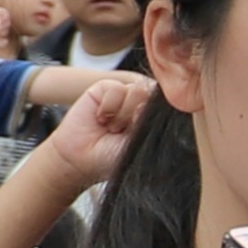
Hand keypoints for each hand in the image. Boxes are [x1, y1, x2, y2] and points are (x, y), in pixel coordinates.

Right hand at [38, 69, 154, 190]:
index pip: (166, 107)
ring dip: (124, 114)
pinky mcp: (106, 88)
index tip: (142, 132)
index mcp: (153, 118)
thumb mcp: (139, 143)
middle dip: (139, 117)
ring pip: (138, 91)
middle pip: (154, 96)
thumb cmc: (111, 157)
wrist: (80, 159)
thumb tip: (157, 101)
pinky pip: (117, 89)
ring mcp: (124, 95)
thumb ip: (152, 122)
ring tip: (112, 128)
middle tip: (123, 133)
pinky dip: (109, 106)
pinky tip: (101, 118)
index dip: (157, 117)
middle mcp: (141, 104)